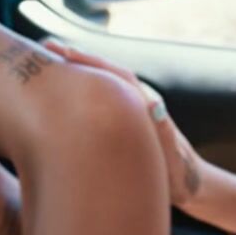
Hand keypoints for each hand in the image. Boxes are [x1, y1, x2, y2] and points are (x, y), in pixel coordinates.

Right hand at [42, 39, 208, 207]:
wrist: (189, 186)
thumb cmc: (179, 178)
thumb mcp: (173, 161)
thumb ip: (165, 136)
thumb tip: (155, 105)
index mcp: (147, 107)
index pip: (116, 75)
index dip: (89, 62)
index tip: (62, 53)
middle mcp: (139, 103)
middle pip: (105, 72)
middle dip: (76, 58)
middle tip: (45, 47)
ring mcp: (130, 111)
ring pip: (100, 84)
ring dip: (76, 71)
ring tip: (47, 60)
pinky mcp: (124, 122)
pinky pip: (98, 99)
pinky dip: (81, 88)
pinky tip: (61, 89)